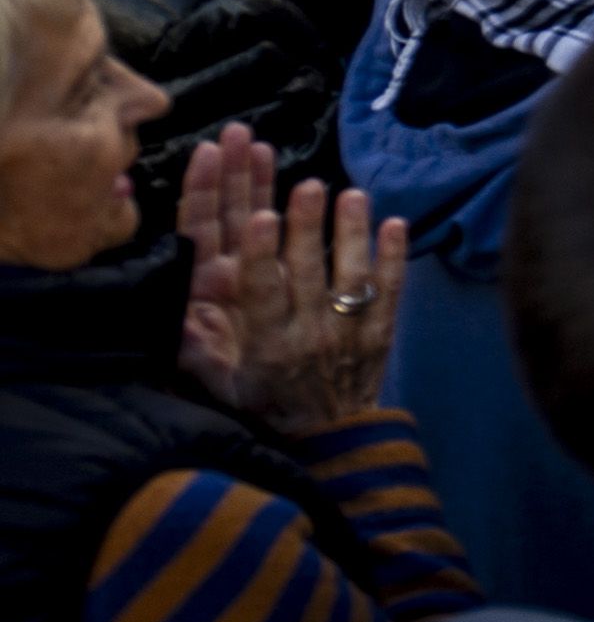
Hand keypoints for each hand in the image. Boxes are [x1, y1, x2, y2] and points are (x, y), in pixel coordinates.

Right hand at [175, 128, 404, 436]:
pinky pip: (390, 289)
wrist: (330, 435)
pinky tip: (396, 223)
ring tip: (352, 194)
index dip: (261, 255)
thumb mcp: (226, 386)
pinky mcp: (381, 331)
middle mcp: (309, 334)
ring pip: (351, 274)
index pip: (262, 293)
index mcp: (268, 345)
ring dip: (352, 232)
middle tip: (308, 186)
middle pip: (307, 272)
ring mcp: (350, 331)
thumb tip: (170, 318)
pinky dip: (394, 257)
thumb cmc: (269, 402)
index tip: (261, 217)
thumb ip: (200, 353)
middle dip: (307, 227)